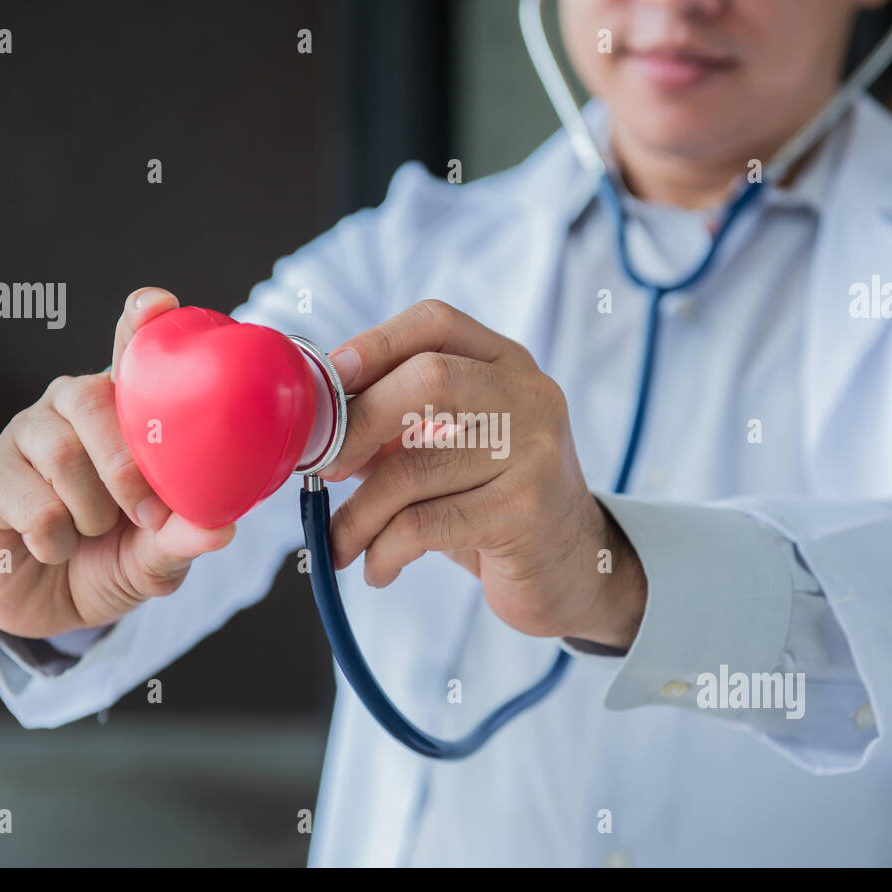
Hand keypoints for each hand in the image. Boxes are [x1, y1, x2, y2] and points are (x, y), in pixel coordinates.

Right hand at [0, 287, 235, 638]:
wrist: (57, 608)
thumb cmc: (116, 558)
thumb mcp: (160, 554)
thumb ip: (185, 537)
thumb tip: (221, 528)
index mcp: (123, 411)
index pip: (130, 351)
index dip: (141, 322)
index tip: (156, 304)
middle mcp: (71, 407)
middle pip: (92, 398)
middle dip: (126, 464)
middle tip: (147, 514)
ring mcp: (25, 436)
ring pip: (61, 452)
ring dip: (91, 510)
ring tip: (94, 533)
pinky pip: (31, 501)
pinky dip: (56, 539)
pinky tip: (55, 547)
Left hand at [321, 300, 647, 649]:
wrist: (575, 569)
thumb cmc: (496, 502)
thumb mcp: (457, 446)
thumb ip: (399, 421)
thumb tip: (316, 420)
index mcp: (508, 365)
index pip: (435, 323)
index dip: (373, 343)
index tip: (328, 381)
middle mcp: (530, 397)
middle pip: (427, 379)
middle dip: (356, 424)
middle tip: (323, 469)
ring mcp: (533, 454)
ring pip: (413, 468)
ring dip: (357, 515)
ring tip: (340, 542)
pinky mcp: (523, 513)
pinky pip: (422, 525)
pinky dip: (382, 551)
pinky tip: (378, 568)